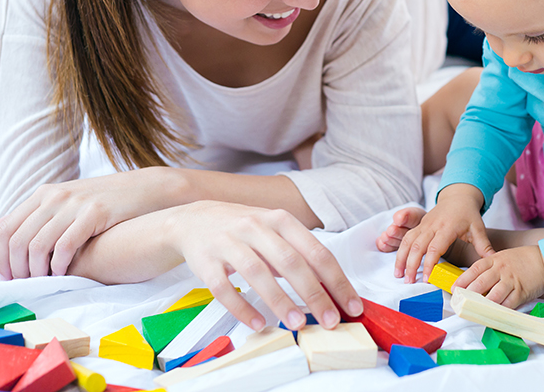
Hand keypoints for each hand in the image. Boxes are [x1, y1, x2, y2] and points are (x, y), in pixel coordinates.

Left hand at [0, 167, 182, 279]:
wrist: (149, 189)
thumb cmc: (110, 202)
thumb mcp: (73, 201)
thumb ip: (48, 217)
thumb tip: (22, 249)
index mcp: (44, 193)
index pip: (6, 228)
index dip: (1, 257)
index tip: (9, 276)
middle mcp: (54, 196)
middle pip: (18, 240)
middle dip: (17, 269)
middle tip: (25, 285)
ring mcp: (74, 203)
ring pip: (37, 246)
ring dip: (36, 271)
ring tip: (44, 282)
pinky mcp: (94, 213)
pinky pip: (65, 246)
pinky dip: (59, 266)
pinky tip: (63, 273)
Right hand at [168, 200, 362, 330]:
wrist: (192, 220)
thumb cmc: (242, 229)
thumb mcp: (274, 231)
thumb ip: (299, 254)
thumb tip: (331, 287)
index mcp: (280, 220)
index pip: (316, 250)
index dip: (336, 279)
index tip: (351, 304)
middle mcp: (255, 227)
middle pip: (290, 261)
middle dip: (314, 293)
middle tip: (330, 320)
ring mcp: (229, 242)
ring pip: (257, 272)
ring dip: (280, 300)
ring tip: (297, 324)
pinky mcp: (206, 261)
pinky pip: (223, 287)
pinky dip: (241, 307)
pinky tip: (257, 322)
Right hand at [394, 183, 492, 282]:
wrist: (458, 196)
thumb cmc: (469, 214)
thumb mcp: (478, 228)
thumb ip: (484, 246)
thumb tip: (494, 261)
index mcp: (447, 227)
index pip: (435, 248)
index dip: (429, 264)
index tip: (426, 279)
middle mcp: (432, 226)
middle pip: (417, 246)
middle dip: (411, 264)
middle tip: (409, 282)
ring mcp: (424, 225)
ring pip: (408, 241)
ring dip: (401, 258)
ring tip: (399, 275)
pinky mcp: (419, 225)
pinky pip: (406, 238)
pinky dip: (400, 251)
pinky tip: (399, 264)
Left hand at [453, 245, 543, 307]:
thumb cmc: (521, 260)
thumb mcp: (502, 258)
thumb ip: (489, 268)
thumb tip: (472, 283)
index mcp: (494, 260)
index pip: (474, 269)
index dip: (462, 280)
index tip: (453, 289)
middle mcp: (501, 270)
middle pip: (481, 283)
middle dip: (468, 294)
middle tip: (460, 302)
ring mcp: (511, 281)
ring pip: (493, 295)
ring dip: (482, 304)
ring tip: (473, 310)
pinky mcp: (521, 292)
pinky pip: (508, 304)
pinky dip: (499, 310)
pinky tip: (492, 314)